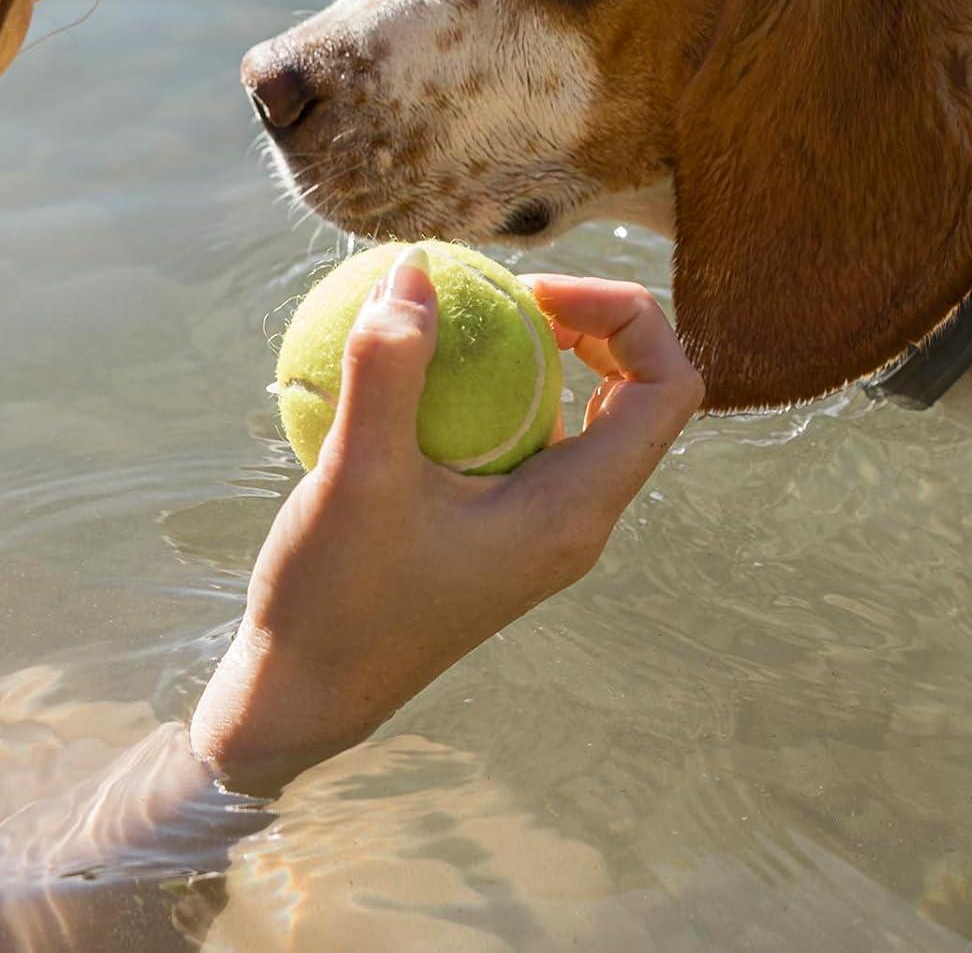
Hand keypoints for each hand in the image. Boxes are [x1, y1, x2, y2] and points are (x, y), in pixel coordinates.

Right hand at [190, 252, 702, 793]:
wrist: (300, 703)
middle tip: (510, 295)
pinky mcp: (506, 530)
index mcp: (578, 510)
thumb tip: (414, 270)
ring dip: (548, 356)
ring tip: (473, 321)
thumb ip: (388, 368)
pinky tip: (424, 375)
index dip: (628, 317)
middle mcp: (579, 519)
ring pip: (588, 416)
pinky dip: (500, 393)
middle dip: (595, 325)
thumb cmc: (334, 603)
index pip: (669, 389)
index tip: (537, 293)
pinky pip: (531, 439)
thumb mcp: (354, 476)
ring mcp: (545, 528)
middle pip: (640, 394)